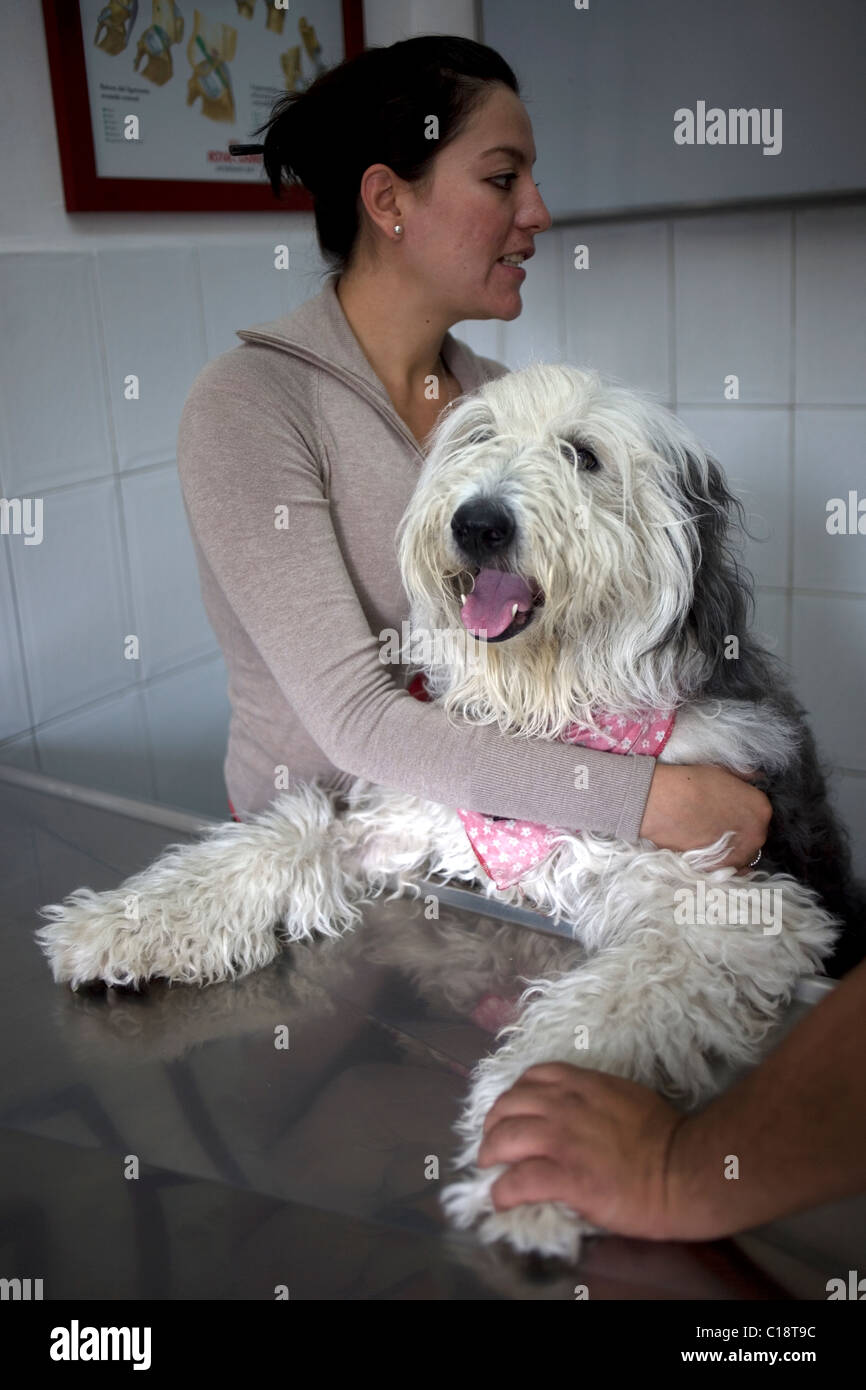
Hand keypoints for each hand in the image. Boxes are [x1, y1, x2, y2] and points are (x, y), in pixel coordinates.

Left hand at [476, 1062, 684, 1240]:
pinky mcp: (566, 1177)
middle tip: (493, 1141)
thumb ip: (593, 1097)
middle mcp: (564, 1106)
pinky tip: (501, 1199)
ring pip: (504, 1138)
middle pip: (508, 1105)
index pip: (532, 1077)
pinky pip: (518, 1181)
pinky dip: (503, 1191)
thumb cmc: (664, 1135)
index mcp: (582, 1084)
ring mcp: (562, 1140)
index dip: (515, 1095)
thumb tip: (576, 1111)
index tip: (512, 1111)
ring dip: (489, 1153)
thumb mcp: (624, 1096)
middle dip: (494, 1123)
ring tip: (489, 1167)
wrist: (683, 1169)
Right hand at [639, 763, 770, 870]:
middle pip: (754, 835)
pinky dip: (721, 862)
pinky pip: (729, 869)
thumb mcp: (723, 771)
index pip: (760, 813)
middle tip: (719, 824)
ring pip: (743, 854)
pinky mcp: (721, 869)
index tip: (730, 810)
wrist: (665, 803)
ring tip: (711, 838)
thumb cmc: (692, 783)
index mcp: (761, 809)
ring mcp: (740, 855)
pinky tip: (707, 851)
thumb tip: (754, 777)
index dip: (744, 811)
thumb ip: (744, 778)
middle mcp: (757, 834)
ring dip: (732, 848)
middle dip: (740, 831)